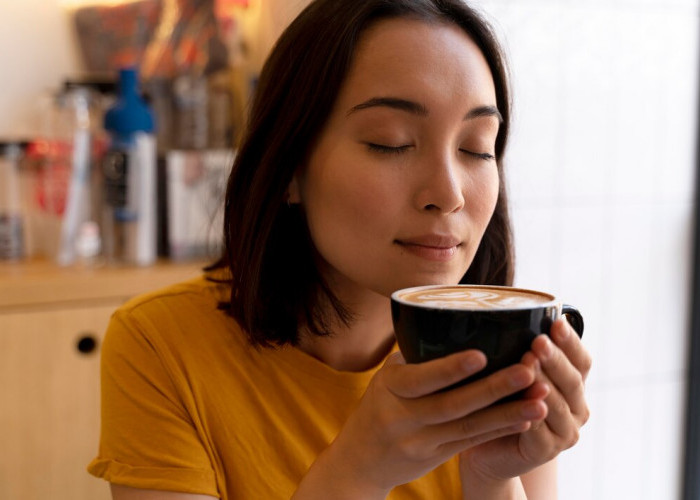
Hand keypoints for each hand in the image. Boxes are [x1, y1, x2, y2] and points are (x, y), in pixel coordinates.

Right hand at [297, 349, 548, 498]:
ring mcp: (420, 442)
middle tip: (527, 371)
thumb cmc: (380, 405)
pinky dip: (500, 429)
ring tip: (540, 397)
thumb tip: (456, 319)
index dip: (450, 368)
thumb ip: (416, 357)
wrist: (361, 459)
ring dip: (508, 412)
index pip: (420, 378)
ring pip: (469, 427)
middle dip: (493, 389)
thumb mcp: (387, 377)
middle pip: (452, 404)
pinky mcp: (435, 457)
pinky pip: (472, 442)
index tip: (482, 354)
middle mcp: (402, 417)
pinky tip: (527, 417)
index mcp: (389, 387)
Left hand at [459, 318, 591, 484]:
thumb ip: (518, 349)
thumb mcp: (510, 371)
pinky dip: (532, 415)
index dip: (571, 341)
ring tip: (528, 366)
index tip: (556, 321)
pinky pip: (540, 431)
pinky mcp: (546, 451)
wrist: (486, 448)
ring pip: (557, 404)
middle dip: (555, 359)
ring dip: (543, 384)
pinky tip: (524, 403)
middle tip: (538, 341)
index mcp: (573, 384)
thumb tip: (505, 310)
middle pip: (571, 379)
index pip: (581, 359)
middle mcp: (576, 407)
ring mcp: (565, 431)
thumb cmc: (499, 402)